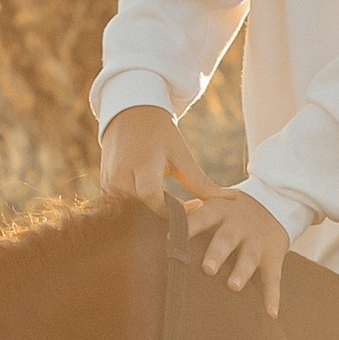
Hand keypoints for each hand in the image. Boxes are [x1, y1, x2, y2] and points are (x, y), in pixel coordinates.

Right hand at [99, 103, 213, 214]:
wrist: (127, 115)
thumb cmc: (158, 133)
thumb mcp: (180, 154)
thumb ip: (201, 182)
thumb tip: (234, 200)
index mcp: (141, 165)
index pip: (154, 199)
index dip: (173, 212)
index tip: (192, 215)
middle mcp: (119, 177)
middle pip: (143, 211)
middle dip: (166, 219)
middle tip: (189, 224)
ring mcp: (108, 184)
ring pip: (133, 214)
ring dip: (154, 218)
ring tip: (175, 220)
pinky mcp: (105, 189)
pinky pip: (124, 210)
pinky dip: (142, 213)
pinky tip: (158, 215)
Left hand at [181, 187, 290, 314]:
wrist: (275, 202)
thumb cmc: (230, 211)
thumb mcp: (213, 204)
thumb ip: (188, 214)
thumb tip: (152, 221)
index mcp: (218, 211)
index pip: (200, 217)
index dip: (187, 228)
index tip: (171, 240)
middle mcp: (238, 224)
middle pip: (226, 238)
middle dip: (217, 253)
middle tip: (207, 269)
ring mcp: (257, 240)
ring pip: (249, 257)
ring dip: (242, 272)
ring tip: (233, 287)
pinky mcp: (273, 255)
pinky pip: (273, 277)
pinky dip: (273, 296)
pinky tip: (271, 314)